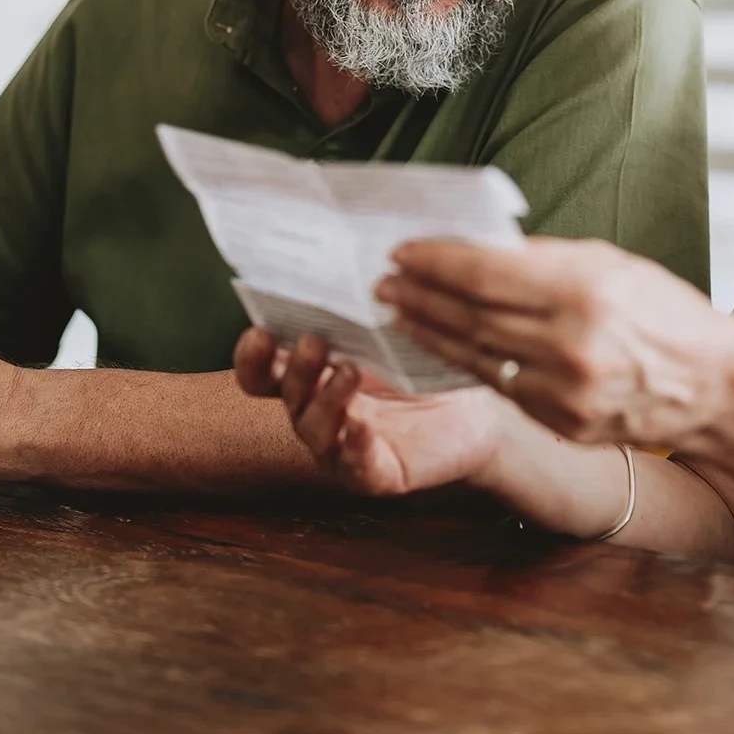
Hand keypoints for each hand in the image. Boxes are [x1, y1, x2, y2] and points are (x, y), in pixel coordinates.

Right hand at [233, 327, 509, 496]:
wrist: (481, 412)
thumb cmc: (427, 366)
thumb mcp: (391, 334)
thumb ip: (361, 312)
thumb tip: (349, 260)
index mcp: (312, 378)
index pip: (262, 373)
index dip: (252, 357)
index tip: (260, 333)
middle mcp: (318, 414)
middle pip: (287, 395)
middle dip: (296, 368)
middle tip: (315, 342)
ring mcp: (342, 447)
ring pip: (314, 430)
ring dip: (325, 401)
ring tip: (350, 372)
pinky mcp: (377, 474)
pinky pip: (357, 467)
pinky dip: (356, 446)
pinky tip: (362, 426)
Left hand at [377, 237, 733, 452]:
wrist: (716, 389)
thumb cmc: (667, 314)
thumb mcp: (611, 265)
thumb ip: (543, 261)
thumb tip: (478, 250)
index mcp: (583, 292)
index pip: (485, 275)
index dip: (435, 263)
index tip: (403, 251)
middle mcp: (569, 344)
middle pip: (470, 316)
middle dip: (419, 296)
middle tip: (382, 281)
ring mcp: (562, 391)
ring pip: (474, 355)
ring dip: (426, 331)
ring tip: (396, 310)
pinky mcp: (559, 421)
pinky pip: (496, 385)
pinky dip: (460, 361)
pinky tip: (437, 344)